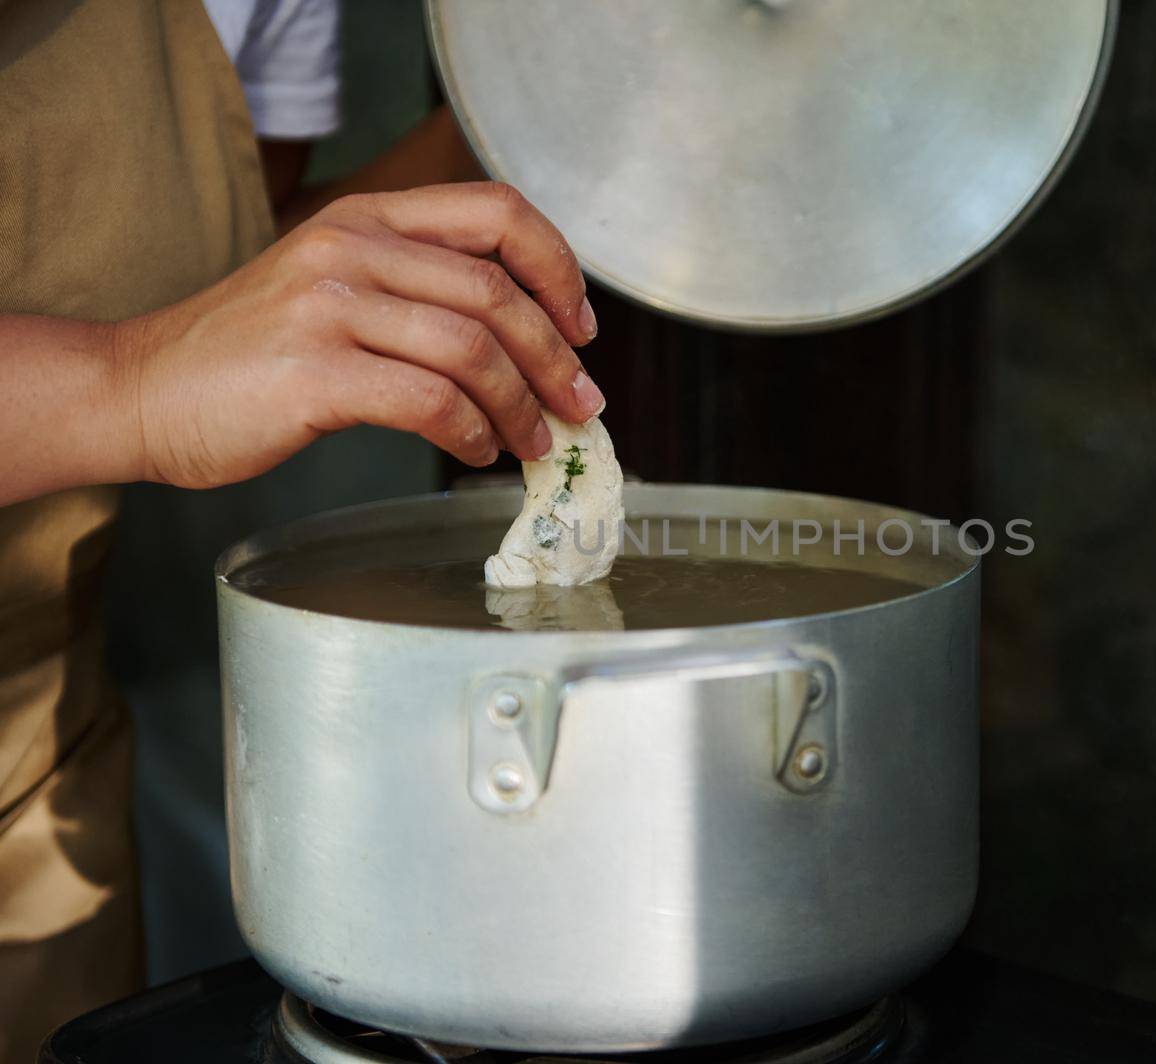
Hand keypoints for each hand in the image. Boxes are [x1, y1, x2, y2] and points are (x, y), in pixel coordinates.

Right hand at [113, 181, 603, 488]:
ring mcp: (327, 305)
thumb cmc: (249, 355)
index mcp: (366, 216)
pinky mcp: (312, 371)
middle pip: (496, 291)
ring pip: (472, 348)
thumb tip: (527, 346)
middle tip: (582, 405)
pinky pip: (430, 401)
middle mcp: (350, 246)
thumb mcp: (334, 287)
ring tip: (535, 442)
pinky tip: (477, 452)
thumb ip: (418, 294)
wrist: (140, 390)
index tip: (581, 325)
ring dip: (522, 405)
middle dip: (555, 357)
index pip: (496, 210)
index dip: (557, 266)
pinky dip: (472, 432)